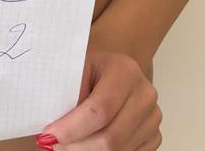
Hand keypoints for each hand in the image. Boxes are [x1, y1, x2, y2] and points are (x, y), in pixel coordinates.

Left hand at [36, 34, 162, 148]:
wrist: (114, 62)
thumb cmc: (92, 64)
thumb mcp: (77, 67)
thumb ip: (68, 94)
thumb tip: (53, 131)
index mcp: (125, 71)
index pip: (99, 110)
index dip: (73, 128)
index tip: (50, 135)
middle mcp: (145, 94)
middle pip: (111, 138)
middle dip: (78, 146)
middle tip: (55, 144)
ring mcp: (153, 117)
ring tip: (69, 143)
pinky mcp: (154, 135)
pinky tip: (88, 143)